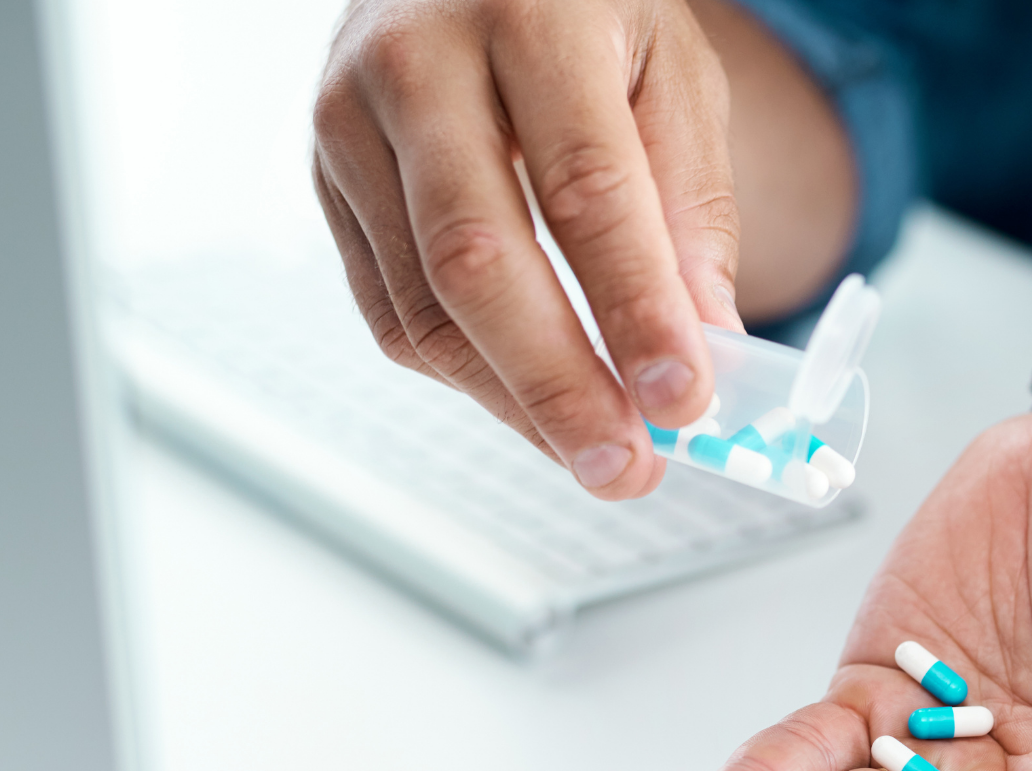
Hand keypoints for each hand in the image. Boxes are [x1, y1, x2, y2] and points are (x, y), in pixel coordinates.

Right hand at [311, 0, 740, 498]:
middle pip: (477, 261)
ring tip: (594, 453)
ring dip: (514, 404)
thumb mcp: (670, 70)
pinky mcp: (327, 180)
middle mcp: (418, 63)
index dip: (635, 309)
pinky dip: (468, 377)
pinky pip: (393, 313)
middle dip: (559, 386)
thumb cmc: (580, 12)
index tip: (683, 397)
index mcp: (527, 15)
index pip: (584, 189)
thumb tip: (704, 340)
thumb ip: (691, 203)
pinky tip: (531, 401)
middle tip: (626, 464)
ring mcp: (351, 123)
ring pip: (423, 307)